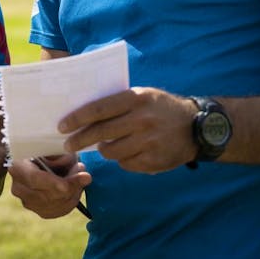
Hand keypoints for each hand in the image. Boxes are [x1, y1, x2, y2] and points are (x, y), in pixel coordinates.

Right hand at [8, 154, 90, 218]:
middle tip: (85, 176)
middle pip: (45, 196)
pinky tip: (76, 191)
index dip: (52, 184)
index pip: (34, 179)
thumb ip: (64, 157)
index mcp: (17, 166)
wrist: (41, 159)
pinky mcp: (37, 210)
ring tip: (81, 180)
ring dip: (72, 195)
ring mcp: (26, 201)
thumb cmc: (48, 150)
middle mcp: (18, 187)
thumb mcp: (53, 146)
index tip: (67, 186)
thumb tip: (79, 170)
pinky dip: (70, 202)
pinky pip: (57, 211)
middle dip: (69, 188)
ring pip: (53, 205)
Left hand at [59, 87, 197, 172]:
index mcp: (136, 99)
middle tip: (68, 144)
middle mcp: (141, 120)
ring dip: (104, 149)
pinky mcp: (153, 160)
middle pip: (100, 133)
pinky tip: (129, 151)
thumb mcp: (143, 95)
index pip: (99, 109)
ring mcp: (148, 142)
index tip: (62, 125)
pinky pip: (126, 163)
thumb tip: (84, 113)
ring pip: (111, 151)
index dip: (77, 118)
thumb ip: (118, 102)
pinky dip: (122, 159)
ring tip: (105, 145)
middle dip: (79, 139)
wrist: (197, 127)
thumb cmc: (161, 107)